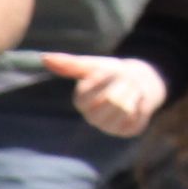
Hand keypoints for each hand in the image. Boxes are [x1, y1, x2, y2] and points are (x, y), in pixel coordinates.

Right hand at [45, 52, 161, 139]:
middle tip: (126, 80)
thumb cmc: (112, 74)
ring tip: (132, 91)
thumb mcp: (93, 65)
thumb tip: (44, 57)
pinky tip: (139, 103)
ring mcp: (109, 127)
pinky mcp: (127, 131)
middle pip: (112, 99)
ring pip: (125, 108)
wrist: (142, 81)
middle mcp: (92, 118)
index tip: (108, 72)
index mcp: (81, 101)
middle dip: (124, 83)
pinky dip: (143, 104)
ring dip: (135, 93)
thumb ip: (70, 64)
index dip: (106, 75)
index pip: (94, 86)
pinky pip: (139, 115)